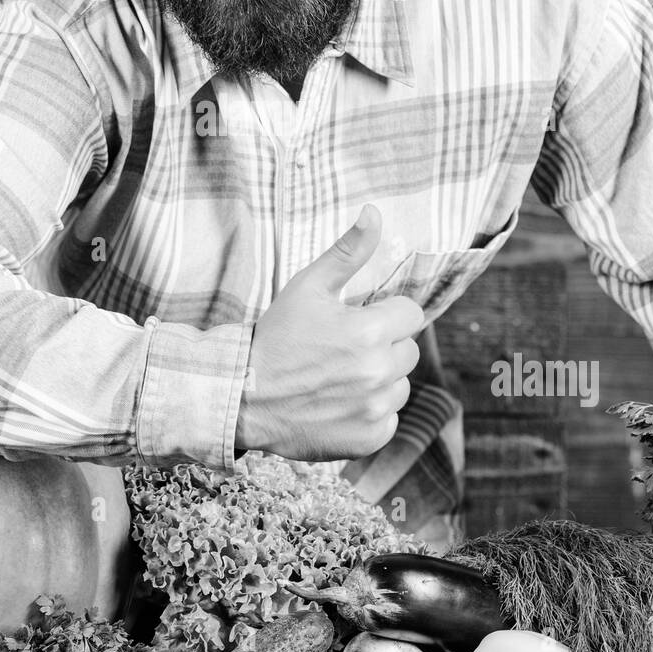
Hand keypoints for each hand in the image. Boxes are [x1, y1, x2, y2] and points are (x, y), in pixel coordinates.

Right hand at [236, 204, 423, 460]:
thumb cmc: (276, 336)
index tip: (358, 321)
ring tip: (338, 378)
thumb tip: (374, 213)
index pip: (410, 315)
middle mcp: (378, 372)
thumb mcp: (309, 286)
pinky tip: (338, 405)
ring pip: (400, 386)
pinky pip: (389, 420)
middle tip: (342, 350)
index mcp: (369, 331)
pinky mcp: (368, 439)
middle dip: (383, 346)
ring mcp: (375, 409)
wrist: (242, 395)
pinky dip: (370, 414)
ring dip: (379, 381)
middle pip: (408, 351)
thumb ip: (348, 252)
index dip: (385, 314)